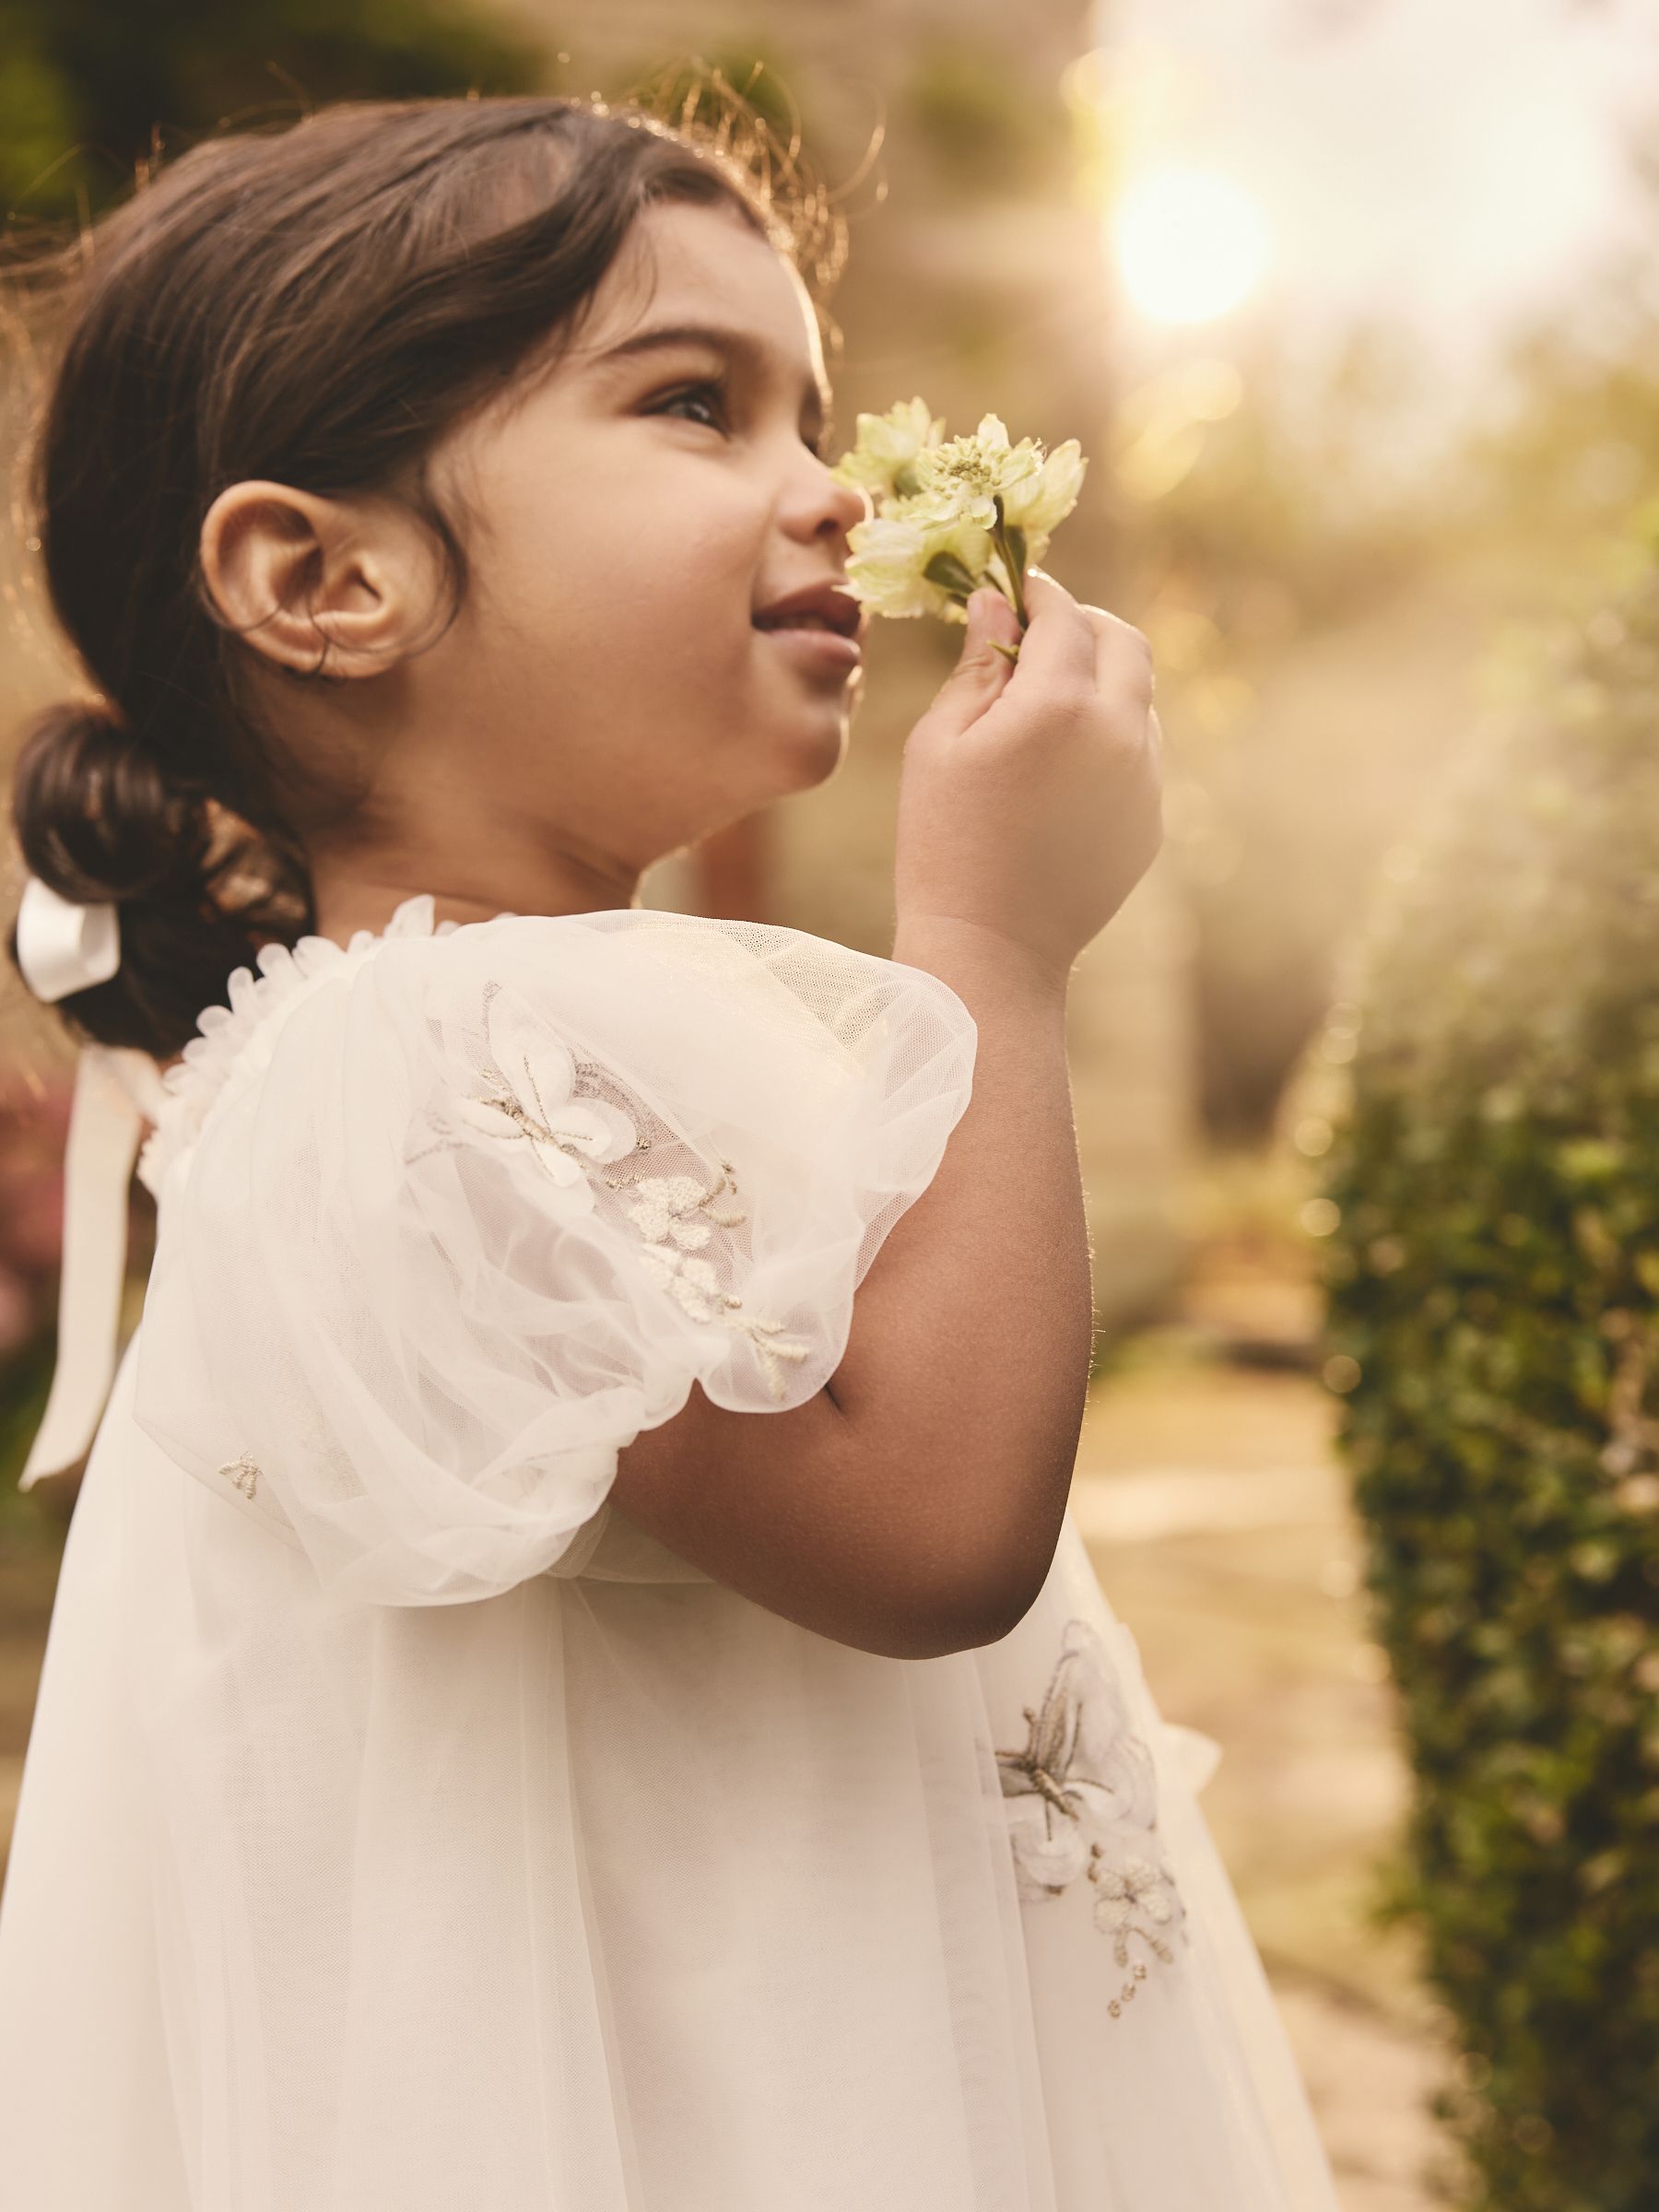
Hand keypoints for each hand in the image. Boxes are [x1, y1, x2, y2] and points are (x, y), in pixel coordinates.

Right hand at [893, 568, 1162, 988]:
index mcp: (1058, 702)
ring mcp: (1145, 777)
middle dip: (1084, 625)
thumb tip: (996, 601)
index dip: (1037, 594)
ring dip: (1101, 681)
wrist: (992, 948)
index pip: (1063, 615)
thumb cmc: (945, 841)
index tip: (1014, 591)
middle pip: (1125, 640)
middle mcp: (1118, 730)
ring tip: (1043, 710)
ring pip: (1140, 695)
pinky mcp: (1151, 817)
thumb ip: (977, 664)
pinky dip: (1109, 737)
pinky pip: (1141, 752)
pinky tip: (1058, 771)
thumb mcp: (940, 743)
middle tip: (1039, 637)